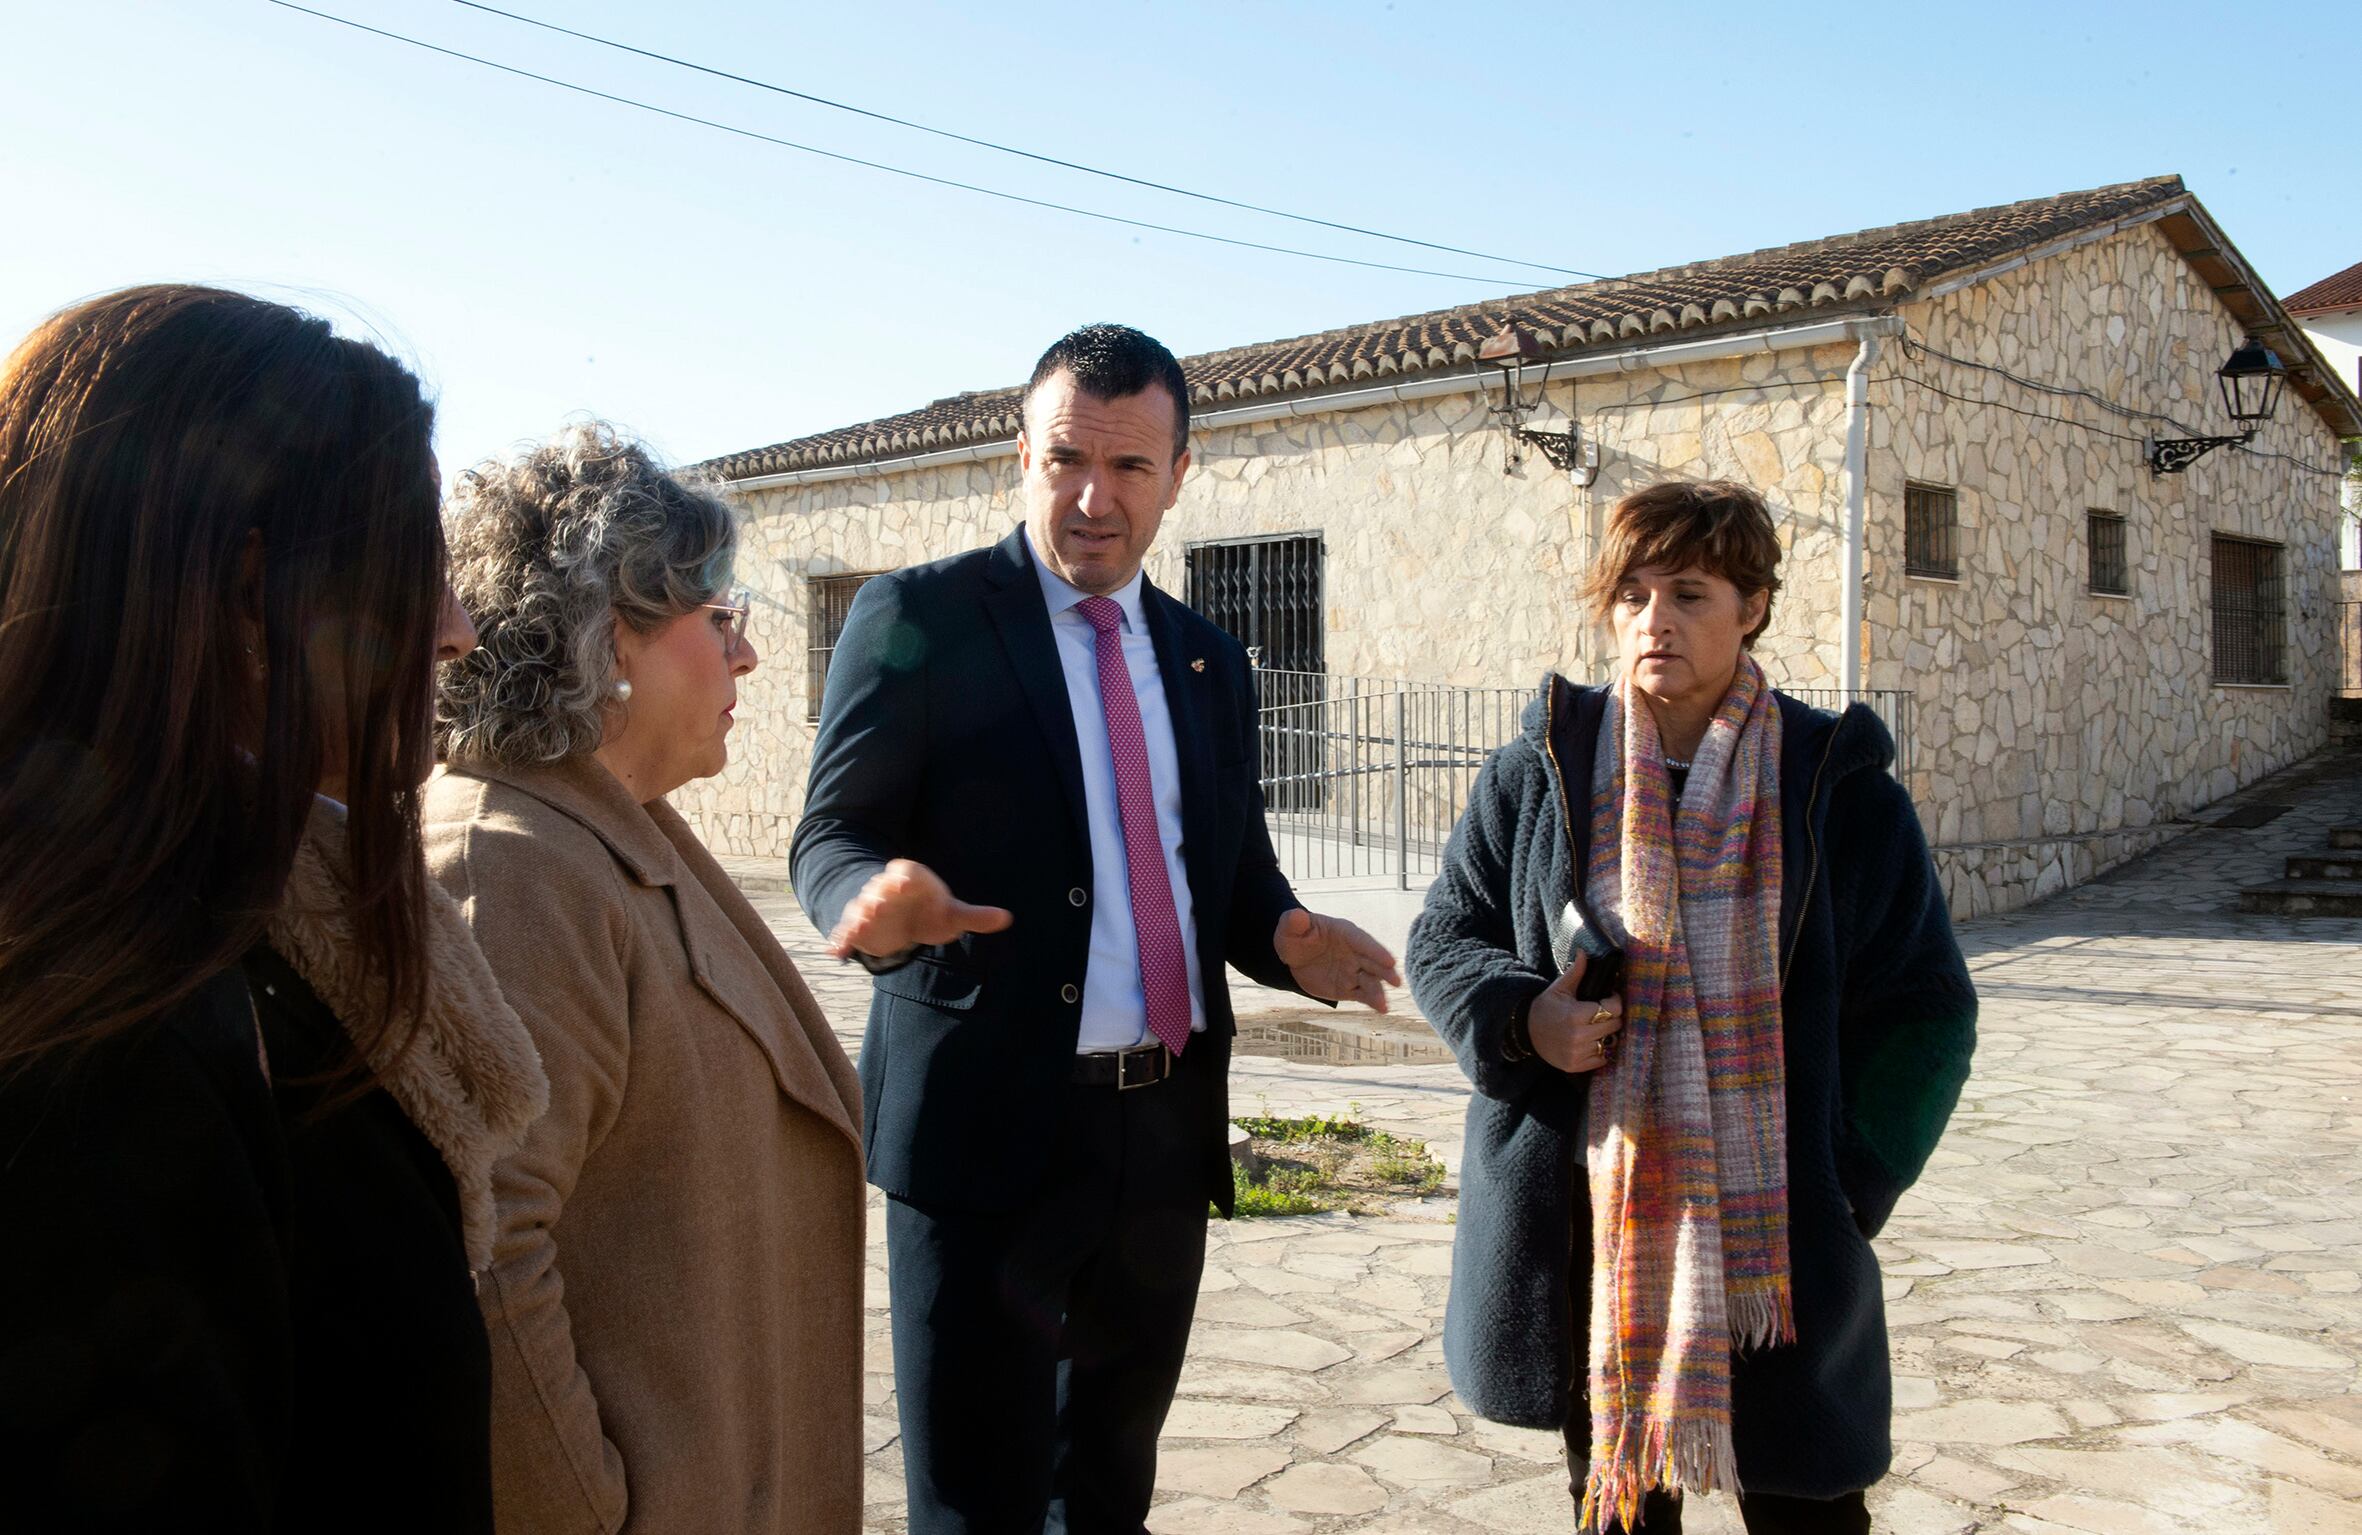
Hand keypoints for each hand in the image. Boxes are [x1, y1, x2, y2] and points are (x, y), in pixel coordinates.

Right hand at [827, 859, 1012, 960]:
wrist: (897, 913)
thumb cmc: (929, 910)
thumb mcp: (951, 914)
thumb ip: (975, 916)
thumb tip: (1006, 918)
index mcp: (910, 879)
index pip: (906, 872)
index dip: (903, 877)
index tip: (902, 883)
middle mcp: (885, 889)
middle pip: (878, 889)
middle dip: (877, 897)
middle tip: (877, 905)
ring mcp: (868, 907)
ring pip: (859, 908)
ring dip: (857, 917)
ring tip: (857, 927)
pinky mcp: (856, 927)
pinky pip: (845, 931)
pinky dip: (840, 940)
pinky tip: (835, 952)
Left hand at [1273, 908, 1401, 1012]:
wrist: (1293, 956)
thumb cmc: (1295, 937)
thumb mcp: (1290, 928)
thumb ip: (1294, 922)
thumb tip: (1297, 916)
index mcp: (1345, 933)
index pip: (1362, 941)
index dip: (1376, 951)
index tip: (1390, 960)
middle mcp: (1354, 952)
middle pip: (1373, 962)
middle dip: (1385, 971)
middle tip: (1396, 981)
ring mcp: (1353, 970)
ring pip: (1370, 981)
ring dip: (1378, 991)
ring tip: (1384, 1005)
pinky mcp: (1349, 987)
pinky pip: (1363, 994)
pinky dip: (1372, 1001)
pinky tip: (1382, 1009)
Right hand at [1526, 952, 1625, 1073]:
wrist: (1526, 1032)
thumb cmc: (1546, 1007)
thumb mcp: (1559, 988)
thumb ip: (1576, 971)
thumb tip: (1584, 952)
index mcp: (1576, 1015)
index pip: (1613, 1009)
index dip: (1614, 1001)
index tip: (1609, 997)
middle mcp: (1578, 1036)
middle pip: (1615, 1025)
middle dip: (1612, 1016)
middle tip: (1602, 1012)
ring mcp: (1578, 1053)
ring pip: (1610, 1043)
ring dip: (1606, 1035)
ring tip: (1597, 1027)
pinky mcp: (1576, 1066)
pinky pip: (1602, 1059)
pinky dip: (1600, 1051)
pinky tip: (1591, 1042)